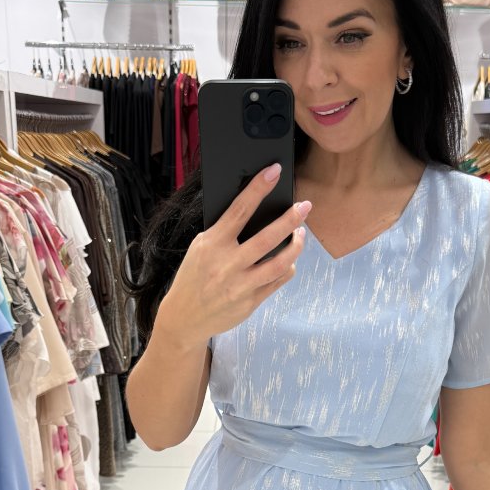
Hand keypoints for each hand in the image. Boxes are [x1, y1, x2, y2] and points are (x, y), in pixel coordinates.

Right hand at [157, 164, 310, 349]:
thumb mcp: (200, 248)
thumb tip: (252, 211)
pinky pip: (278, 281)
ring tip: (301, 234)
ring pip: (279, 263)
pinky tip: (289, 260)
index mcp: (212, 244)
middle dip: (290, 220)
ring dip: (296, 246)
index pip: (239, 210)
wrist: (184, 317)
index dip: (258, 188)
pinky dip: (287, 267)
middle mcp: (227, 264)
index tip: (274, 171)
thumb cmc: (193, 277)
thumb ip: (224, 233)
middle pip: (267, 238)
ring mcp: (241, 285)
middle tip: (305, 206)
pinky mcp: (250, 302)